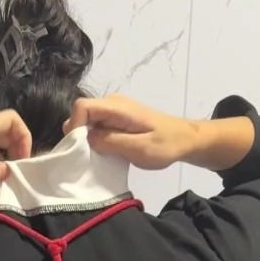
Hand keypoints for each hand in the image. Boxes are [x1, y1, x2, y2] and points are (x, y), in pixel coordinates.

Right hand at [63, 94, 195, 169]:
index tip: (80, 149)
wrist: (184, 140)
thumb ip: (110, 142)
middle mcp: (112, 103)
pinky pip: (96, 126)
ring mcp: (114, 111)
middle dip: (78, 135)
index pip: (81, 106)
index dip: (75, 127)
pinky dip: (95, 140)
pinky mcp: (116, 119)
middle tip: (87, 157)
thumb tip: (86, 138)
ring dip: (86, 139)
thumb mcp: (138, 148)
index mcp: (116, 107)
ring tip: (97, 156)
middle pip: (81, 113)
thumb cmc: (165, 145)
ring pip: (87, 121)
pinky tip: (105, 152)